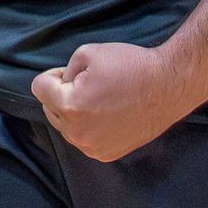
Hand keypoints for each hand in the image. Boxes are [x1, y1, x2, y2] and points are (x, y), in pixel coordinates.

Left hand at [32, 41, 195, 162]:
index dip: (55, 75)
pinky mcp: (107, 155)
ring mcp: (93, 148)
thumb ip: (64, 71)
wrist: (168, 87)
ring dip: (75, 112)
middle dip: (63, 95)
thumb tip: (60, 86)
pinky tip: (110, 113)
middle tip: (91, 83)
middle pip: (50, 109)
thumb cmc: (130, 66)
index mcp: (70, 107)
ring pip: (66, 127)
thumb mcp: (87, 52)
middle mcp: (78, 134)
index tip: (74, 72)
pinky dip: (90, 126)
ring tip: (102, 98)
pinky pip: (85, 139)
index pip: (39, 88)